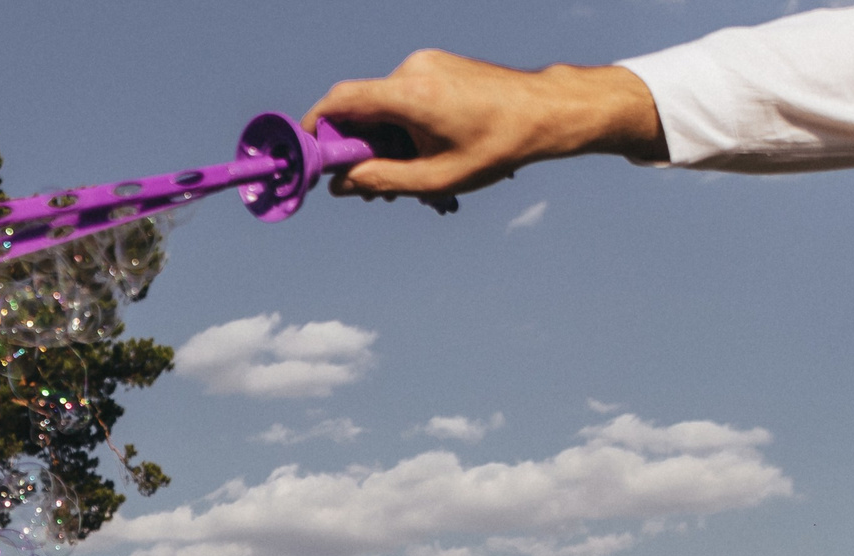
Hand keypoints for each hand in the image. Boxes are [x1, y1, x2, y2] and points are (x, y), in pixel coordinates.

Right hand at [304, 54, 665, 205]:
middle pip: (361, 112)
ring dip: (383, 146)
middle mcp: (413, 70)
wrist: (547, 111)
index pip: (341, 101)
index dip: (315, 127)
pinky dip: (402, 130)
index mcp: (410, 94)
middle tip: (368, 192)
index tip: (306, 157)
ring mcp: (426, 65)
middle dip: (358, 153)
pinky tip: (424, 157)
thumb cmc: (499, 145)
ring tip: (408, 180)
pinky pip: (402, 101)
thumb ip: (382, 181)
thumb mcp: (437, 178)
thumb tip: (339, 184)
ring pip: (382, 110)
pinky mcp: (437, 68)